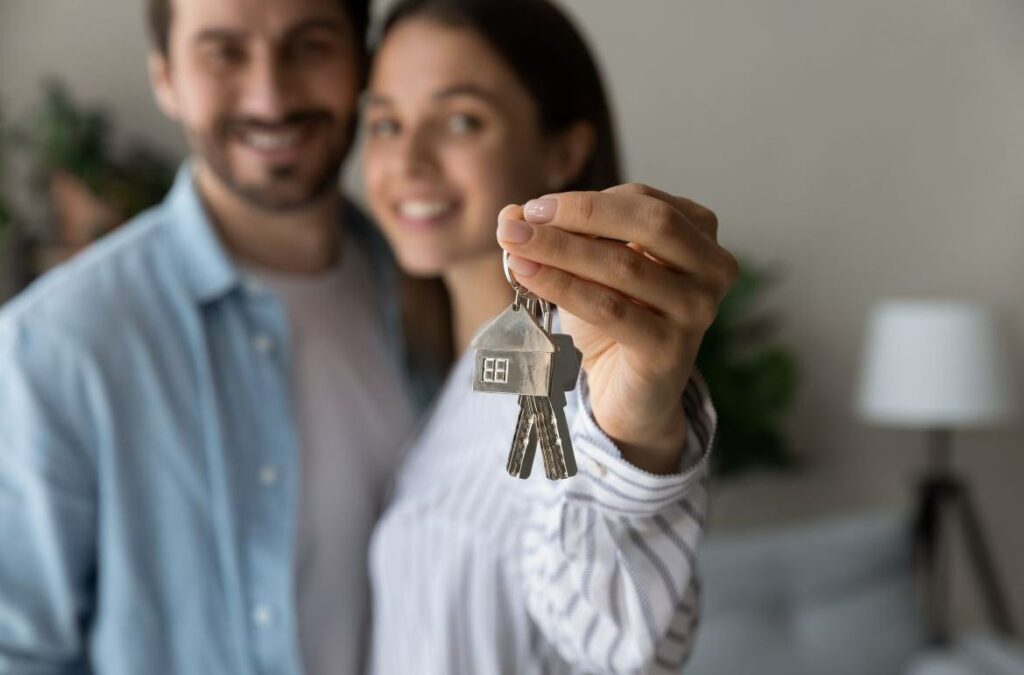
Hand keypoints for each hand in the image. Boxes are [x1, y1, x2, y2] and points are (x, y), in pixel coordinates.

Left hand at [496, 183, 737, 473]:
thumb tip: (512, 215)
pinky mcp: (672, 348)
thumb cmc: (615, 320)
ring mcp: (698, 310)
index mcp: (700, 233)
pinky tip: (528, 276)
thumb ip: (557, 235)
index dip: (584, 202)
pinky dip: (564, 287)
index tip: (533, 210)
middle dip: (579, 215)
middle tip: (523, 221)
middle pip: (649, 222)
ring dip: (560, 250)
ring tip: (513, 245)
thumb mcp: (588, 268)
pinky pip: (610, 308)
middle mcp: (712, 268)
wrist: (629, 393)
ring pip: (625, 265)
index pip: (641, 201)